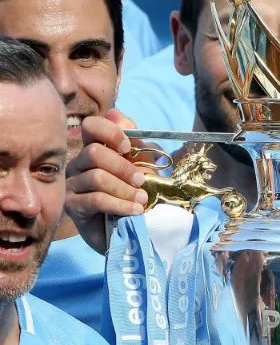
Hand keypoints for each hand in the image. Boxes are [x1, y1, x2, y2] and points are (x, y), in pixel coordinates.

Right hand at [66, 109, 149, 253]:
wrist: (126, 229)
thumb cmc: (132, 193)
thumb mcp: (141, 166)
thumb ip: (135, 144)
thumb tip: (118, 114)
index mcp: (95, 148)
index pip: (91, 126)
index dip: (110, 131)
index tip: (128, 147)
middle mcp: (79, 163)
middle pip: (94, 152)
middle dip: (123, 167)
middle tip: (141, 181)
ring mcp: (73, 183)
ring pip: (97, 177)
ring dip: (125, 189)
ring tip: (142, 199)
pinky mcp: (72, 205)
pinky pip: (96, 200)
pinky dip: (121, 204)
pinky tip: (135, 210)